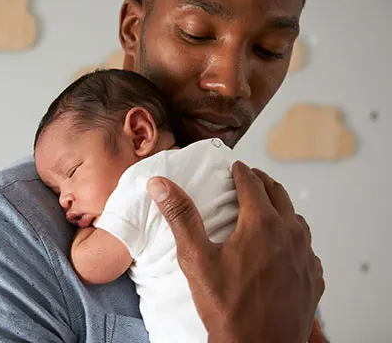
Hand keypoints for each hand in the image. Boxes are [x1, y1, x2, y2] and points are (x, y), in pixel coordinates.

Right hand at [146, 161, 324, 342]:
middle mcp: (289, 234)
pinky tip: (282, 247)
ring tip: (266, 209)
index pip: (252, 183)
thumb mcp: (196, 258)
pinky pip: (306, 247)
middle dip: (262, 182)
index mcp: (261, 224)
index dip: (240, 171)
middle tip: (250, 178)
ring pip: (296, 219)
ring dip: (281, 208)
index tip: (234, 165)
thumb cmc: (228, 307)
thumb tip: (161, 185)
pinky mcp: (312, 277)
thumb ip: (181, 216)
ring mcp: (305, 256)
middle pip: (279, 194)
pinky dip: (293, 237)